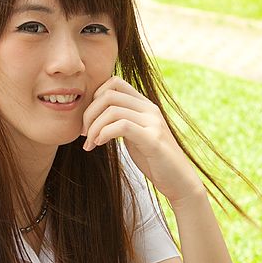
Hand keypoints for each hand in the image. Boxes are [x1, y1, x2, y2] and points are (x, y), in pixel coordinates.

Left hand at [80, 76, 204, 204]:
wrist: (179, 180)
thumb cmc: (154, 160)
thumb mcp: (136, 136)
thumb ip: (122, 122)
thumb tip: (97, 116)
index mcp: (145, 105)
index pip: (114, 82)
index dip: (94, 97)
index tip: (88, 119)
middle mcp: (150, 109)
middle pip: (109, 95)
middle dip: (88, 113)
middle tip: (82, 133)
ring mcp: (153, 122)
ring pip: (112, 111)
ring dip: (93, 127)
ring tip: (89, 143)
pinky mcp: (153, 139)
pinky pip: (122, 126)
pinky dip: (104, 133)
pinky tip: (99, 144)